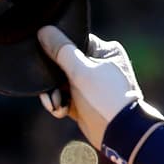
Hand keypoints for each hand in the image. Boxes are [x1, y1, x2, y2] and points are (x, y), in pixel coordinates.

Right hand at [37, 26, 143, 149]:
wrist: (118, 133)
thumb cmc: (105, 98)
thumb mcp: (80, 70)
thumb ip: (61, 50)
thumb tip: (45, 30)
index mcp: (105, 51)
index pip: (74, 41)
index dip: (57, 48)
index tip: (45, 56)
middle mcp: (98, 66)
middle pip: (62, 63)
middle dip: (52, 77)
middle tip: (51, 88)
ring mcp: (90, 85)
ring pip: (59, 81)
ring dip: (53, 93)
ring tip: (55, 103)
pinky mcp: (83, 102)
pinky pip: (62, 97)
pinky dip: (59, 104)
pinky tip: (60, 110)